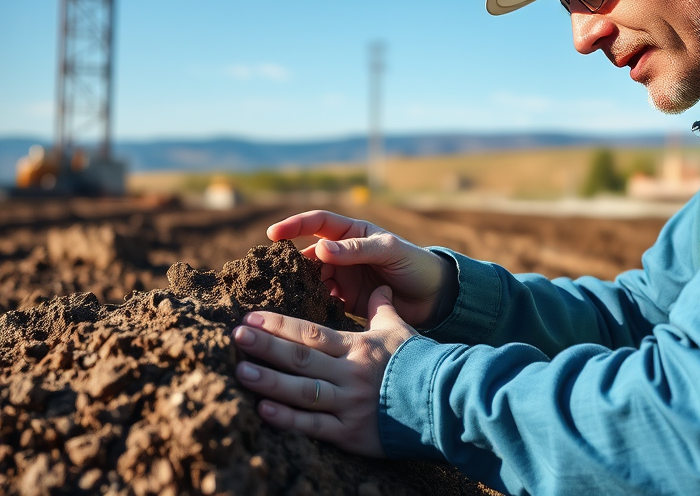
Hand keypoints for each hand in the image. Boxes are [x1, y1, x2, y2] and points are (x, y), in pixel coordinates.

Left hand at [232, 285, 415, 456]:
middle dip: (265, 346)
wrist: (444, 400)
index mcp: (357, 348)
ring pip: (301, 391)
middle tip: (235, 336)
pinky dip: (288, 419)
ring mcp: (348, 404)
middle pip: (301, 358)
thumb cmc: (419, 362)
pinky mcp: (350, 433)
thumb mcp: (400, 330)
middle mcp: (349, 374)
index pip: (311, 333)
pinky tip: (264, 410)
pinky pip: (314, 426)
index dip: (279, 325)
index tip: (251, 317)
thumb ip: (382, 309)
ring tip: (240, 371)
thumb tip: (380, 287)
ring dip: (269, 381)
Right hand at [268, 210, 456, 328]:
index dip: (294, 226)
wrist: (434, 297)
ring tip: (285, 298)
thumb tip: (320, 249)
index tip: (273, 235)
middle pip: (308, 255)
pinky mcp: (345, 301)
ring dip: (299, 287)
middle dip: (290, 263)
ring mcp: (342, 277)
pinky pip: (321, 301)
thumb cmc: (415, 264)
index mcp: (352, 233)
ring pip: (311, 279)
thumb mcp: (389, 250)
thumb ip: (357, 249)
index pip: (317, 223)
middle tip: (272, 277)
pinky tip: (302, 314)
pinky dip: (311, 305)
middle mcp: (343, 254)